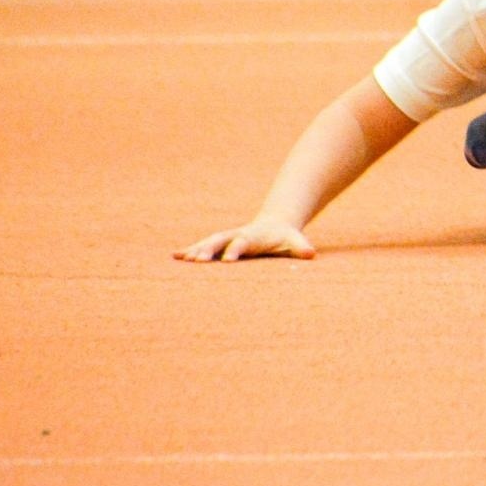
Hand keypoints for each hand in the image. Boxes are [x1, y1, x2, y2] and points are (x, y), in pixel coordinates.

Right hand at [174, 218, 315, 262]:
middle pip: (219, 241)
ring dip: (195, 250)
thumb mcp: (295, 240)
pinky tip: (174, 256)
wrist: (275, 224)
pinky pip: (202, 246)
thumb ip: (301, 247)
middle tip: (197, 261)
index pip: (242, 243)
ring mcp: (226, 238)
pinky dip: (189, 251)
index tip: (227, 260)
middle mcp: (236, 235)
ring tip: (181, 259)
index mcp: (253, 235)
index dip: (235, 250)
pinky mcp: (220, 243)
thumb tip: (311, 254)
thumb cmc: (285, 236)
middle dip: (208, 249)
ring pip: (208, 243)